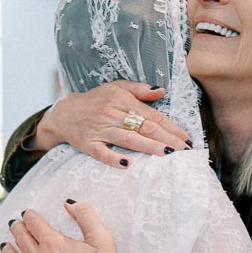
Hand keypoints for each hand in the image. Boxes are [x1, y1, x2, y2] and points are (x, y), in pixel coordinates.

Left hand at [0, 202, 141, 252]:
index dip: (29, 215)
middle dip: (16, 228)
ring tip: (4, 246)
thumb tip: (69, 203)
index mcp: (53, 243)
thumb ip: (86, 216)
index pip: (33, 223)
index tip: (27, 213)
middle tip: (14, 224)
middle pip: (20, 239)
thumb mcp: (102, 239)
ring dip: (7, 251)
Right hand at [36, 81, 191, 167]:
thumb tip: (161, 91)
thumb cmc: (95, 100)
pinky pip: (101, 153)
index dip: (172, 128)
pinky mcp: (88, 144)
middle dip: (166, 139)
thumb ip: (139, 90)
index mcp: (122, 100)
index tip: (187, 139)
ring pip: (128, 139)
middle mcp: (112, 114)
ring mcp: (100, 130)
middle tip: (184, 151)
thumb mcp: (116, 88)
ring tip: (167, 155)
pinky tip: (128, 164)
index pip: (152, 116)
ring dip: (149, 148)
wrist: (64, 112)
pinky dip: (114, 158)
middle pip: (144, 128)